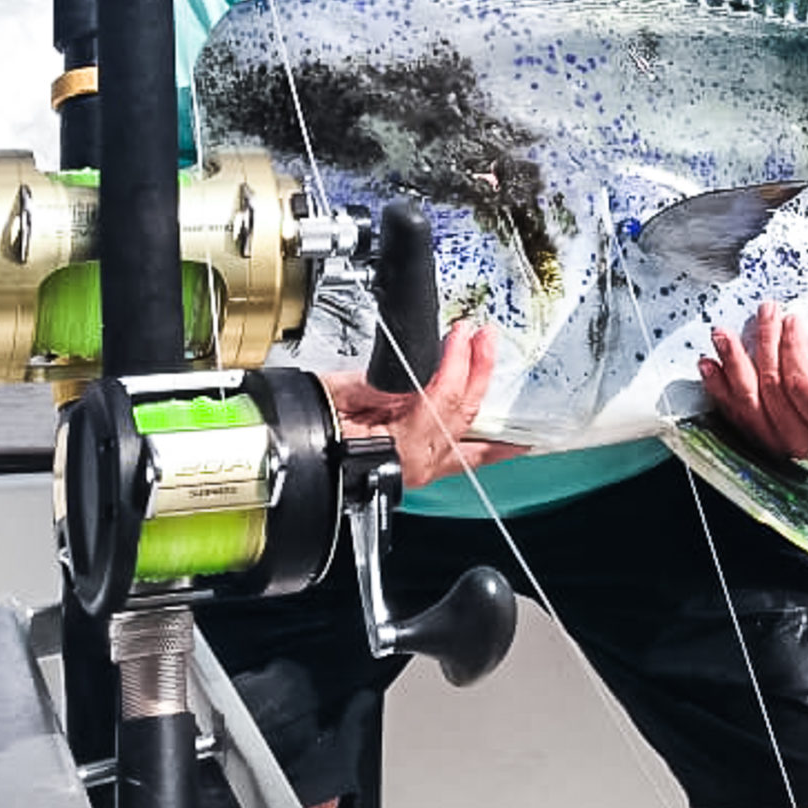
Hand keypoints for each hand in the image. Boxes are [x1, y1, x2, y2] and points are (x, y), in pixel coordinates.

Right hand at [320, 320, 529, 489]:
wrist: (291, 466)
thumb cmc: (306, 436)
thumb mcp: (337, 394)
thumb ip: (384, 383)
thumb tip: (415, 371)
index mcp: (400, 443)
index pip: (443, 394)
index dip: (457, 360)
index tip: (462, 333)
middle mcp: (419, 462)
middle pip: (463, 412)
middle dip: (480, 372)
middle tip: (486, 340)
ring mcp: (422, 471)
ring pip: (472, 446)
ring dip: (493, 420)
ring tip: (516, 404)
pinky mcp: (419, 474)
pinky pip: (462, 462)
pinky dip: (486, 451)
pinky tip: (504, 445)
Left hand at [697, 300, 807, 459]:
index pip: (801, 383)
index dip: (792, 349)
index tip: (791, 319)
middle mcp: (799, 438)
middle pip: (772, 386)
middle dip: (765, 343)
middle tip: (765, 313)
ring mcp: (771, 438)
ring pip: (746, 399)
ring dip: (733, 362)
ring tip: (724, 335)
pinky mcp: (750, 432)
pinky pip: (729, 409)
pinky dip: (716, 385)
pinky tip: (709, 364)